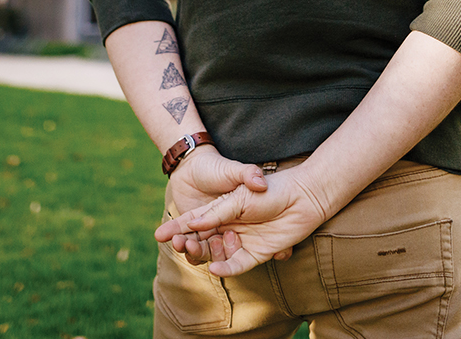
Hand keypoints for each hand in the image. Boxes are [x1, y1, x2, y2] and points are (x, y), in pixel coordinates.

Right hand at [156, 166, 329, 276]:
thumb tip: (192, 224)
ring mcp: (241, 241)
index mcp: (221, 210)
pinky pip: (237, 265)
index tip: (158, 236)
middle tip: (177, 246)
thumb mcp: (237, 197)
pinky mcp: (256, 254)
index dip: (177, 229)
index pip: (193, 222)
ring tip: (194, 252)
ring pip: (215, 254)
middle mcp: (228, 227)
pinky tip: (215, 268)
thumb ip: (216, 212)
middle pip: (201, 241)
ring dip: (203, 255)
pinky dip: (225, 268)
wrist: (301, 196)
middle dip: (186, 244)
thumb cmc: (269, 191)